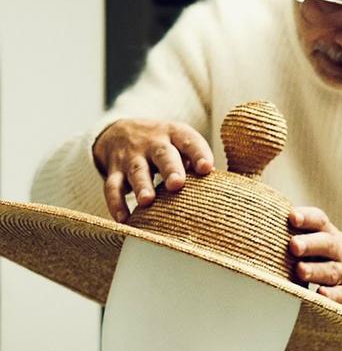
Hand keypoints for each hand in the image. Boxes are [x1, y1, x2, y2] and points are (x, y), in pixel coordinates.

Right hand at [92, 119, 213, 221]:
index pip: (189, 141)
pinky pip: (112, 187)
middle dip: (170, 169)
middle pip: (163, 155)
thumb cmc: (164, 145)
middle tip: (177, 184)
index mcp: (175, 134)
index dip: (198, 154)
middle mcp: (153, 143)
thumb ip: (196, 162)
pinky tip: (123, 220)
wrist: (120, 131)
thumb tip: (220, 188)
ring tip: (147, 201)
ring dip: (142, 186)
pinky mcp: (114, 171)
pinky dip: (116, 203)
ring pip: (137, 170)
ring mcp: (132, 157)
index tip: (206, 168)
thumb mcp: (180, 143)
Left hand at [289, 206, 341, 314]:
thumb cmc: (336, 256)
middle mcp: (339, 252)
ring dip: (315, 271)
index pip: (320, 221)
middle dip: (310, 244)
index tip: (292, 217)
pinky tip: (320, 294)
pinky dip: (331, 296)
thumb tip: (265, 224)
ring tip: (300, 271)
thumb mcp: (326, 240)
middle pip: (327, 245)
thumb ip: (303, 233)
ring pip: (331, 271)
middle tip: (293, 245)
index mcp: (330, 235)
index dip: (307, 218)